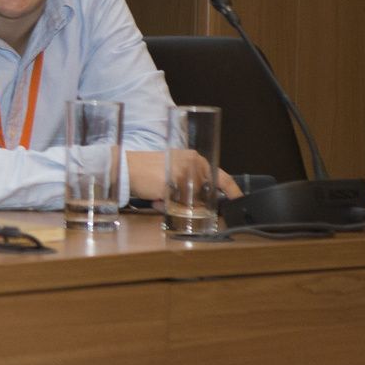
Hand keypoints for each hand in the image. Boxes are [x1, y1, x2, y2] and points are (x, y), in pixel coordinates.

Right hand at [127, 151, 242, 204]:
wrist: (125, 167)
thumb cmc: (147, 168)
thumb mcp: (174, 168)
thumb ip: (190, 180)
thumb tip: (201, 201)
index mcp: (195, 158)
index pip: (222, 177)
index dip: (233, 191)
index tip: (239, 200)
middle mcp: (192, 165)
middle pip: (203, 194)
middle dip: (190, 200)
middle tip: (172, 195)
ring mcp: (183, 176)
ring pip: (190, 201)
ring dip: (175, 203)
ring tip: (160, 194)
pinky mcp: (172, 186)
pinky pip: (175, 206)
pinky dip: (164, 205)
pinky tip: (155, 197)